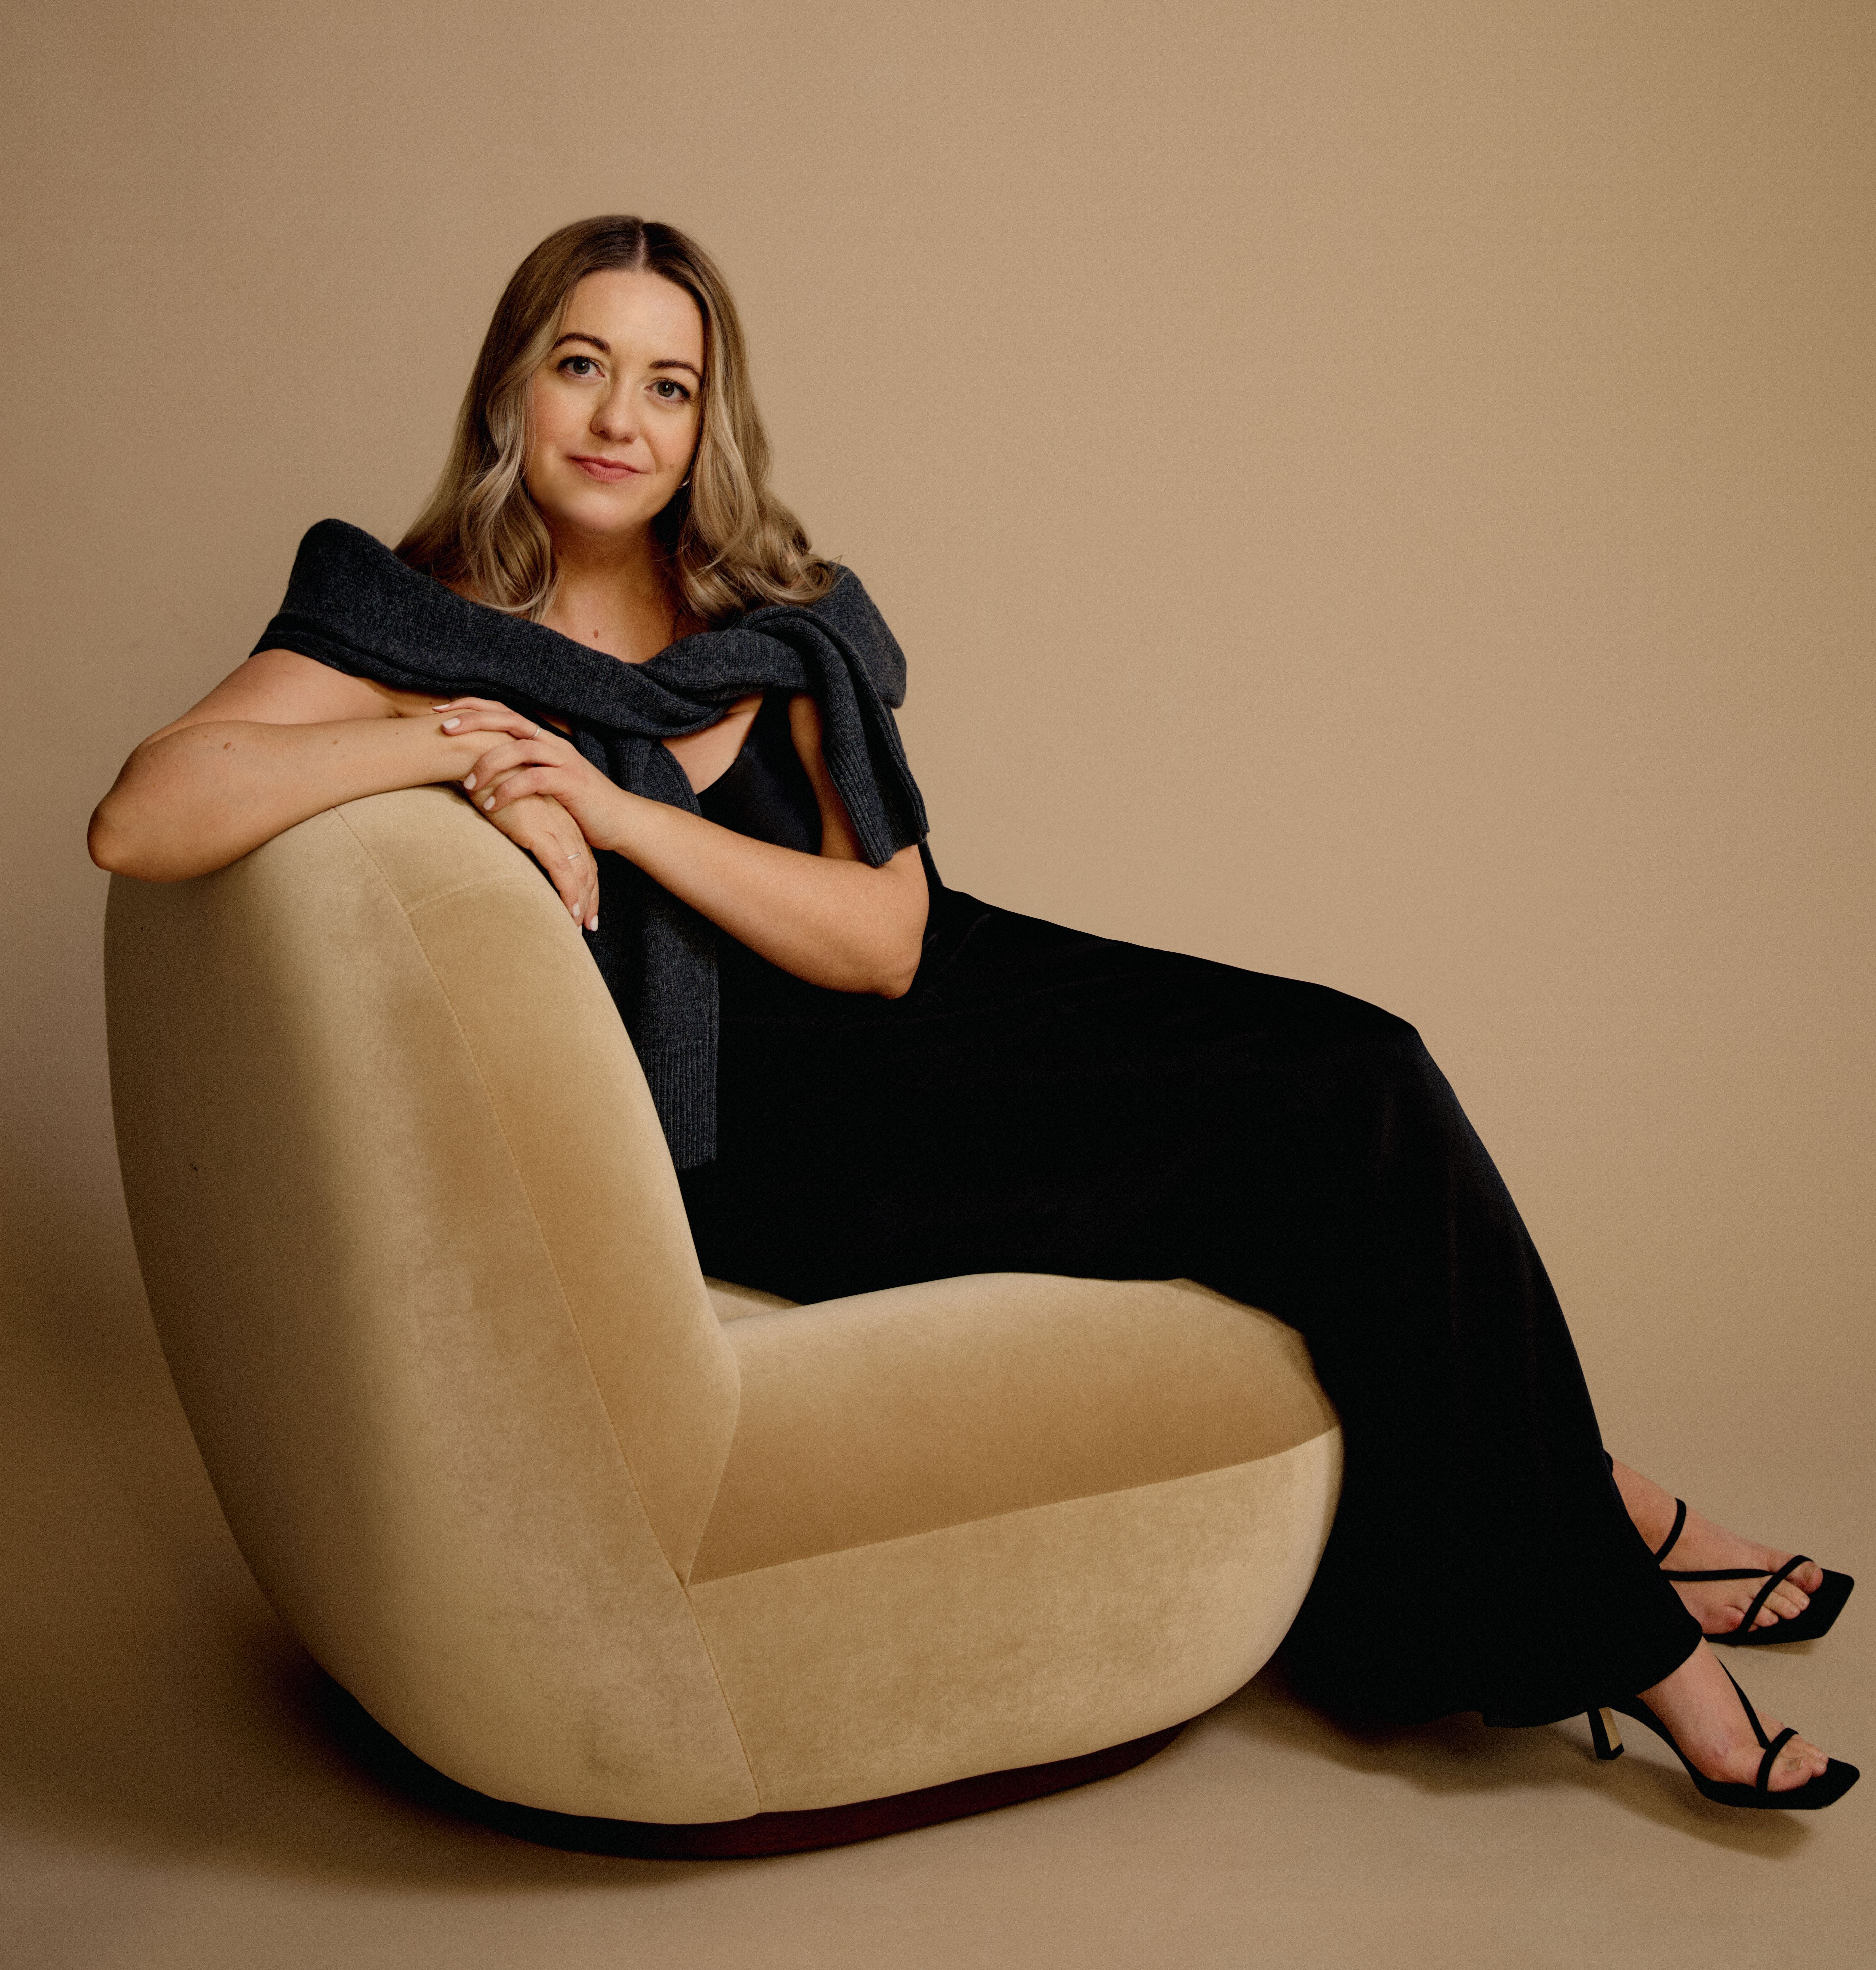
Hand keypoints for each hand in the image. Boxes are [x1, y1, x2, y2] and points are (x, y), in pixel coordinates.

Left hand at [438, 698, 631, 854]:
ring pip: (518, 748)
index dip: (472, 706)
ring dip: (488, 764)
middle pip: (508, 719)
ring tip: (468, 785)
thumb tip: (479, 766)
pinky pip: (533, 780)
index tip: (440, 711)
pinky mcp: (570, 783)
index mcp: (542, 739)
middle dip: (474, 721)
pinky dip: (509, 791)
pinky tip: (492, 805)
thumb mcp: (543, 780)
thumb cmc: (577, 804)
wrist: (620, 821)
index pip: (503, 712)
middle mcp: (552, 742)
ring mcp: (563, 761)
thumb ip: (518, 768)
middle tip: (444, 729)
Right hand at [478, 790, 599, 930]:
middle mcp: (563, 825)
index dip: (587, 884)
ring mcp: (554, 828)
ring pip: (579, 873)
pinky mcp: (539, 832)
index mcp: (561, 818)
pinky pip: (560, 869)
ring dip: (581, 902)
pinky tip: (570, 911)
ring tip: (580, 927)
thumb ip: (524, 827)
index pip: (582, 857)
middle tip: (589, 925)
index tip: (587, 907)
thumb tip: (519, 846)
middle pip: (587, 869)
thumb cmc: (492, 783)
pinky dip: (568, 892)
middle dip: (590, 899)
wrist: (481, 760)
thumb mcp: (515, 809)